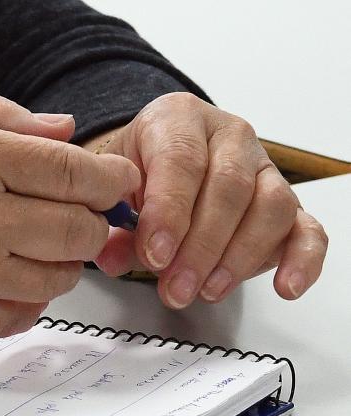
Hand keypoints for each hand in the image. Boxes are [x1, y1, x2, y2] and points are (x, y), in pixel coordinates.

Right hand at [0, 95, 139, 337]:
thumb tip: (62, 129)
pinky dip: (25, 299)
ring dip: (60, 261)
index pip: (75, 172)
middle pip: (79, 231)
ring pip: (57, 278)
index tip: (116, 183)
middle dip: (93, 222)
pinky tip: (5, 279)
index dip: (111, 180)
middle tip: (80, 215)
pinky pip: (17, 317)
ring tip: (33, 245)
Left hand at [91, 92, 326, 307]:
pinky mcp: (289, 202)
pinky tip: (285, 288)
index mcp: (178, 119)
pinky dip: (303, 260)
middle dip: (200, 246)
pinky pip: (308, 228)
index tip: (155, 254)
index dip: (169, 211)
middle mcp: (229, 136)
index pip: (181, 160)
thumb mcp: (115, 189)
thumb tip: (113, 260)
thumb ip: (114, 226)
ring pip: (270, 207)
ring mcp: (264, 167)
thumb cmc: (138, 171)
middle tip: (175, 287)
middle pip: (228, 187)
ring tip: (206, 290)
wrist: (159, 160)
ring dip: (238, 258)